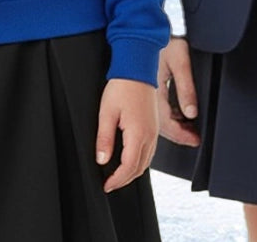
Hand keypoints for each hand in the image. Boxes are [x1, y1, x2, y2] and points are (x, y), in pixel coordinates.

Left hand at [97, 77, 158, 191]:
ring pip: (146, 162)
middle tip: (110, 185)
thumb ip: (104, 138)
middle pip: (140, 168)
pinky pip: (149, 152)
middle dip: (125, 180)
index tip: (106, 186)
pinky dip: (139, 162)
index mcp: (138, 134)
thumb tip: (102, 160)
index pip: (129, 167)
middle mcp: (150, 136)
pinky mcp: (154, 128)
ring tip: (117, 176)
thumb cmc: (122, 87)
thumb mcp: (106, 112)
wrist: (137, 70)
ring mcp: (154, 133)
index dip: (117, 180)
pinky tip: (129, 160)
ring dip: (133, 172)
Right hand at [156, 36, 198, 146]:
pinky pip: (154, 108)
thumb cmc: (161, 40)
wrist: (145, 27)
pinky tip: (176, 113)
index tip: (195, 140)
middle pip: (160, 125)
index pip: (168, 123)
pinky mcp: (145, 87)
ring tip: (187, 128)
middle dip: (178, 134)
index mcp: (153, 92)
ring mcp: (145, 92)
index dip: (182, 135)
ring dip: (172, 126)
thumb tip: (191, 113)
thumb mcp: (180, 62)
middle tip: (193, 138)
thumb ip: (186, 89)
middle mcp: (147, 96)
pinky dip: (166, 115)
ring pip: (156, 118)